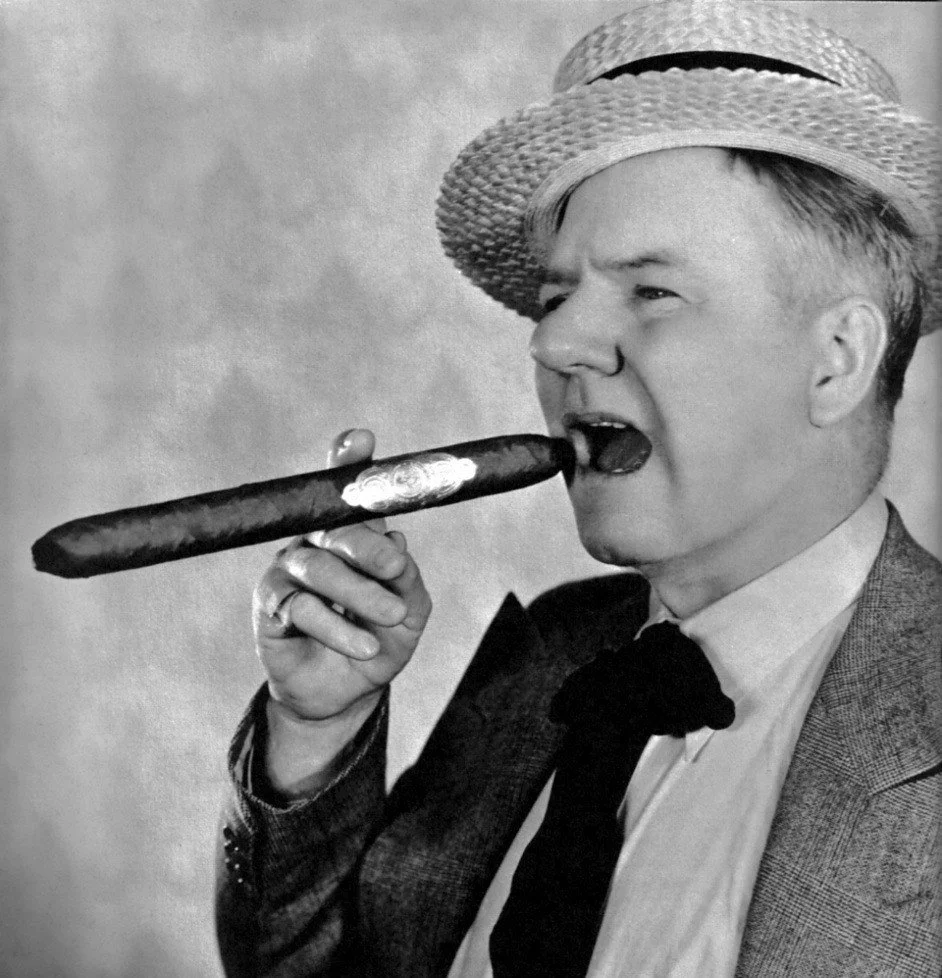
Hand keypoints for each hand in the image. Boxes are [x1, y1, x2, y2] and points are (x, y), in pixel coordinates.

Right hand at [252, 428, 431, 793]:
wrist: (347, 691)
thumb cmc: (380, 638)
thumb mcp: (410, 611)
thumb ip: (406, 579)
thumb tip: (395, 541)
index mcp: (352, 535)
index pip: (345, 491)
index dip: (349, 461)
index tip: (362, 438)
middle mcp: (316, 542)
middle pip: (336, 528)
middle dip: (369, 547)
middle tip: (397, 572)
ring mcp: (288, 569)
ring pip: (319, 568)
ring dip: (359, 594)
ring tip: (389, 620)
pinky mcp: (269, 604)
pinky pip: (300, 606)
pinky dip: (337, 627)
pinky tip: (364, 645)